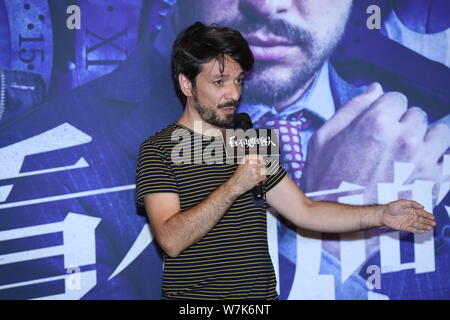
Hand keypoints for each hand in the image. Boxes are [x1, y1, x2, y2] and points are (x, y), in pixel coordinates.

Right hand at [229, 154, 266, 194]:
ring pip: (264, 170)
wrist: (235, 184)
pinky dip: (262, 178)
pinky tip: (258, 178)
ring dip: (263, 172)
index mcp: (247, 160)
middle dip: (262, 167)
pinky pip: (263, 176)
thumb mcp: (242, 165)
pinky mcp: (255, 177)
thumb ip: (249, 161)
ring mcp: (253, 171)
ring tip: (259, 174)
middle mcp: (250, 164)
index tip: (262, 162)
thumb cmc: (238, 176)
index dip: (261, 160)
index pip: (259, 157)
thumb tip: (259, 159)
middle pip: (262, 163)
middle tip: (260, 170)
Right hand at [301, 82, 449, 204]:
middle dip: (403, 125)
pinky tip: (419, 169)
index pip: (396, 98)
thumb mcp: (324, 138)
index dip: (384, 111)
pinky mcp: (435, 182)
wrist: (336, 223)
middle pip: (417, 114)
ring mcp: (423, 161)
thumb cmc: (325, 180)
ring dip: (425, 139)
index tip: (376, 126)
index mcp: (377, 122)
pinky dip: (437, 161)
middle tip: (385, 146)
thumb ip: (352, 108)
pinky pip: (448, 159)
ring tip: (406, 155)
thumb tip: (376, 88)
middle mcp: (405, 137)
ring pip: (440, 133)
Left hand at [382, 200, 435, 233]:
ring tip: (429, 228)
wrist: (383, 214)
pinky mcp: (405, 227)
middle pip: (422, 219)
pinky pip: (412, 230)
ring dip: (424, 227)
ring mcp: (409, 222)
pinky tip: (422, 231)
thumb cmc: (391, 207)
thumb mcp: (401, 202)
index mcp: (412, 210)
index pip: (422, 213)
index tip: (432, 217)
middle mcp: (412, 216)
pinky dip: (417, 231)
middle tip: (433, 224)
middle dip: (428, 222)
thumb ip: (412, 203)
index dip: (427, 215)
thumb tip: (422, 207)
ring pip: (418, 225)